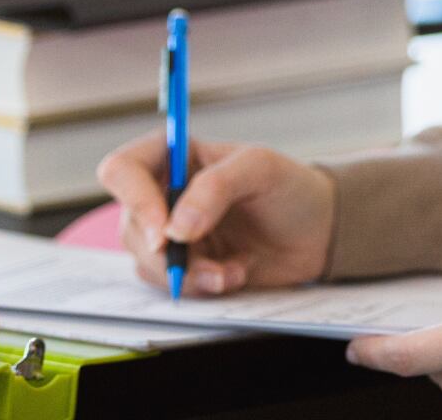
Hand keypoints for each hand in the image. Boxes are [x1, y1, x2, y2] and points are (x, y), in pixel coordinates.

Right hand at [96, 133, 337, 296]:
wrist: (318, 233)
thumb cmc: (291, 188)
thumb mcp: (260, 170)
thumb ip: (216, 188)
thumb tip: (176, 227)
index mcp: (176, 155)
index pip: (123, 170)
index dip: (134, 201)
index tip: (165, 232)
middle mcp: (165, 192)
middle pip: (132, 225)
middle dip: (168, 253)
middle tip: (208, 265)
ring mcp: (172, 232)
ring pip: (147, 260)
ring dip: (188, 274)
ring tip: (231, 271)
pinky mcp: (186, 264)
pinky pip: (170, 284)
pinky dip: (201, 286)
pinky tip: (234, 275)